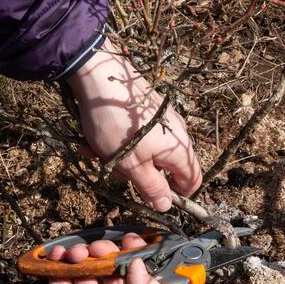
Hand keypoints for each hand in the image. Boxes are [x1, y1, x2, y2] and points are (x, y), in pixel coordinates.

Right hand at [47, 234, 162, 283]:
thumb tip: (140, 263)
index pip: (136, 275)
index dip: (134, 255)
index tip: (129, 240)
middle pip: (110, 266)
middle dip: (104, 252)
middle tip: (97, 249)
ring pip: (86, 267)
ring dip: (81, 254)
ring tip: (74, 254)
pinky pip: (62, 274)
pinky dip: (60, 261)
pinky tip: (59, 255)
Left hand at [66, 40, 201, 211]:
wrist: (100, 77)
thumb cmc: (118, 125)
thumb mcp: (132, 165)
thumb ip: (151, 188)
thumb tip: (166, 206)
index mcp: (179, 151)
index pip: (192, 182)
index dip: (176, 195)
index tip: (151, 197)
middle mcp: (176, 134)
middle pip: (164, 168)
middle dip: (137, 174)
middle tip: (112, 170)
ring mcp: (161, 120)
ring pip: (145, 152)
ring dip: (120, 157)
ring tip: (94, 150)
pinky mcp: (146, 110)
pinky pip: (136, 135)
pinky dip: (117, 140)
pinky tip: (92, 137)